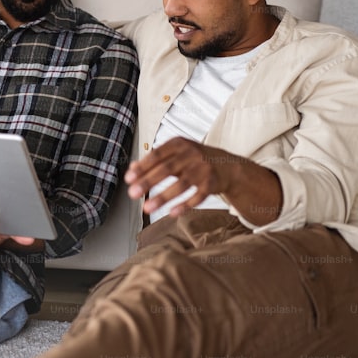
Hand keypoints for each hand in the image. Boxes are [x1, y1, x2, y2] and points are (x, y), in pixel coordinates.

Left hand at [126, 137, 279, 220]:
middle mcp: (192, 154)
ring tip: (147, 208)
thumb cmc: (195, 160)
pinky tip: (171, 213)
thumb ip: (155, 160)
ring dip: (163, 197)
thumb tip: (132, 169)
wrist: (228, 166)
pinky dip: (185, 205)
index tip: (129, 178)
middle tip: (132, 194)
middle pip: (167, 169)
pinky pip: (198, 196)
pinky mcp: (213, 183)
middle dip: (148, 182)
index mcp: (180, 144)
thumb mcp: (176, 154)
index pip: (157, 155)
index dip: (142, 167)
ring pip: (182, 184)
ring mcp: (204, 168)